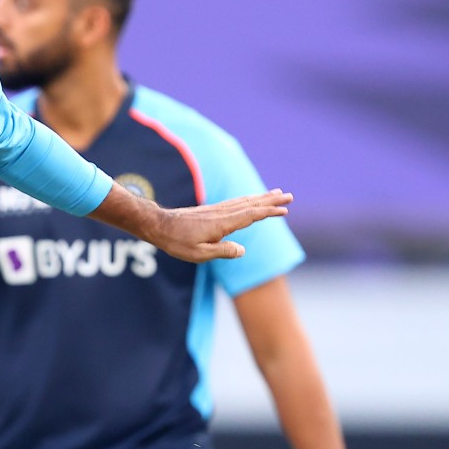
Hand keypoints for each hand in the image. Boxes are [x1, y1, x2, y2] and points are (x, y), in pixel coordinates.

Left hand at [151, 190, 293, 262]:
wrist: (158, 226)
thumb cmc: (177, 242)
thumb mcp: (199, 254)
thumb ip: (222, 252)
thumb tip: (242, 250)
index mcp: (222, 223)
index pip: (251, 215)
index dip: (269, 212)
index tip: (285, 210)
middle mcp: (222, 213)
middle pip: (251, 204)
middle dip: (271, 201)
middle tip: (290, 196)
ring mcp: (217, 210)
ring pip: (244, 201)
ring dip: (261, 198)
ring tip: (276, 194)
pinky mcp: (211, 211)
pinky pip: (235, 203)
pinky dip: (248, 200)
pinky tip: (252, 200)